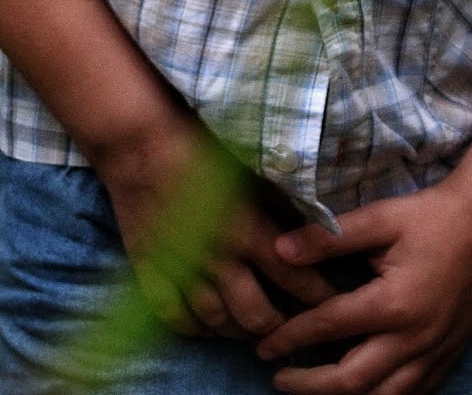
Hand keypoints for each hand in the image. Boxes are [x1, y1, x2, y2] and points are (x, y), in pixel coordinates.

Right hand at [90, 113, 334, 342]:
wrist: (136, 140)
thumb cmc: (196, 142)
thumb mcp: (247, 166)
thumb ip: (279, 199)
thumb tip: (315, 218)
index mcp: (245, 229)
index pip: (293, 277)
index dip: (318, 295)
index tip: (335, 302)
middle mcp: (215, 258)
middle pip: (256, 314)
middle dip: (281, 326)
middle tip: (295, 326)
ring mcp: (180, 269)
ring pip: (217, 321)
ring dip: (241, 331)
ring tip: (257, 331)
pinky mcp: (150, 270)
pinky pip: (175, 316)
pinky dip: (195, 328)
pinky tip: (209, 327)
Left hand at [255, 174, 471, 392]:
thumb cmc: (429, 216)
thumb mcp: (378, 219)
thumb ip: (328, 238)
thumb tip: (279, 250)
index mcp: (393, 303)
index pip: (329, 328)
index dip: (291, 337)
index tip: (263, 344)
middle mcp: (414, 339)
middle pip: (352, 380)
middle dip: (309, 385)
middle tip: (277, 378)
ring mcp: (434, 353)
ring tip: (310, 389)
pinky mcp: (448, 356)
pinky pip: (412, 393)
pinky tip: (361, 390)